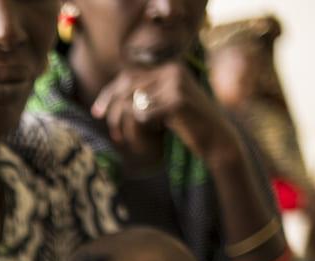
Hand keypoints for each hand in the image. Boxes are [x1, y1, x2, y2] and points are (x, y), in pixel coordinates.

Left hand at [91, 63, 241, 169]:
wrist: (217, 140)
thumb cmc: (189, 125)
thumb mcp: (165, 105)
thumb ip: (145, 95)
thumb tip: (111, 94)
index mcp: (170, 66)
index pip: (128, 76)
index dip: (109, 94)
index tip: (96, 112)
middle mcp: (172, 69)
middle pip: (127, 87)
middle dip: (112, 111)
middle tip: (113, 133)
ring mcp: (175, 83)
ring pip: (134, 102)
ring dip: (131, 123)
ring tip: (144, 133)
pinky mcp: (176, 101)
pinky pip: (143, 115)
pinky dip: (147, 127)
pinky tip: (162, 131)